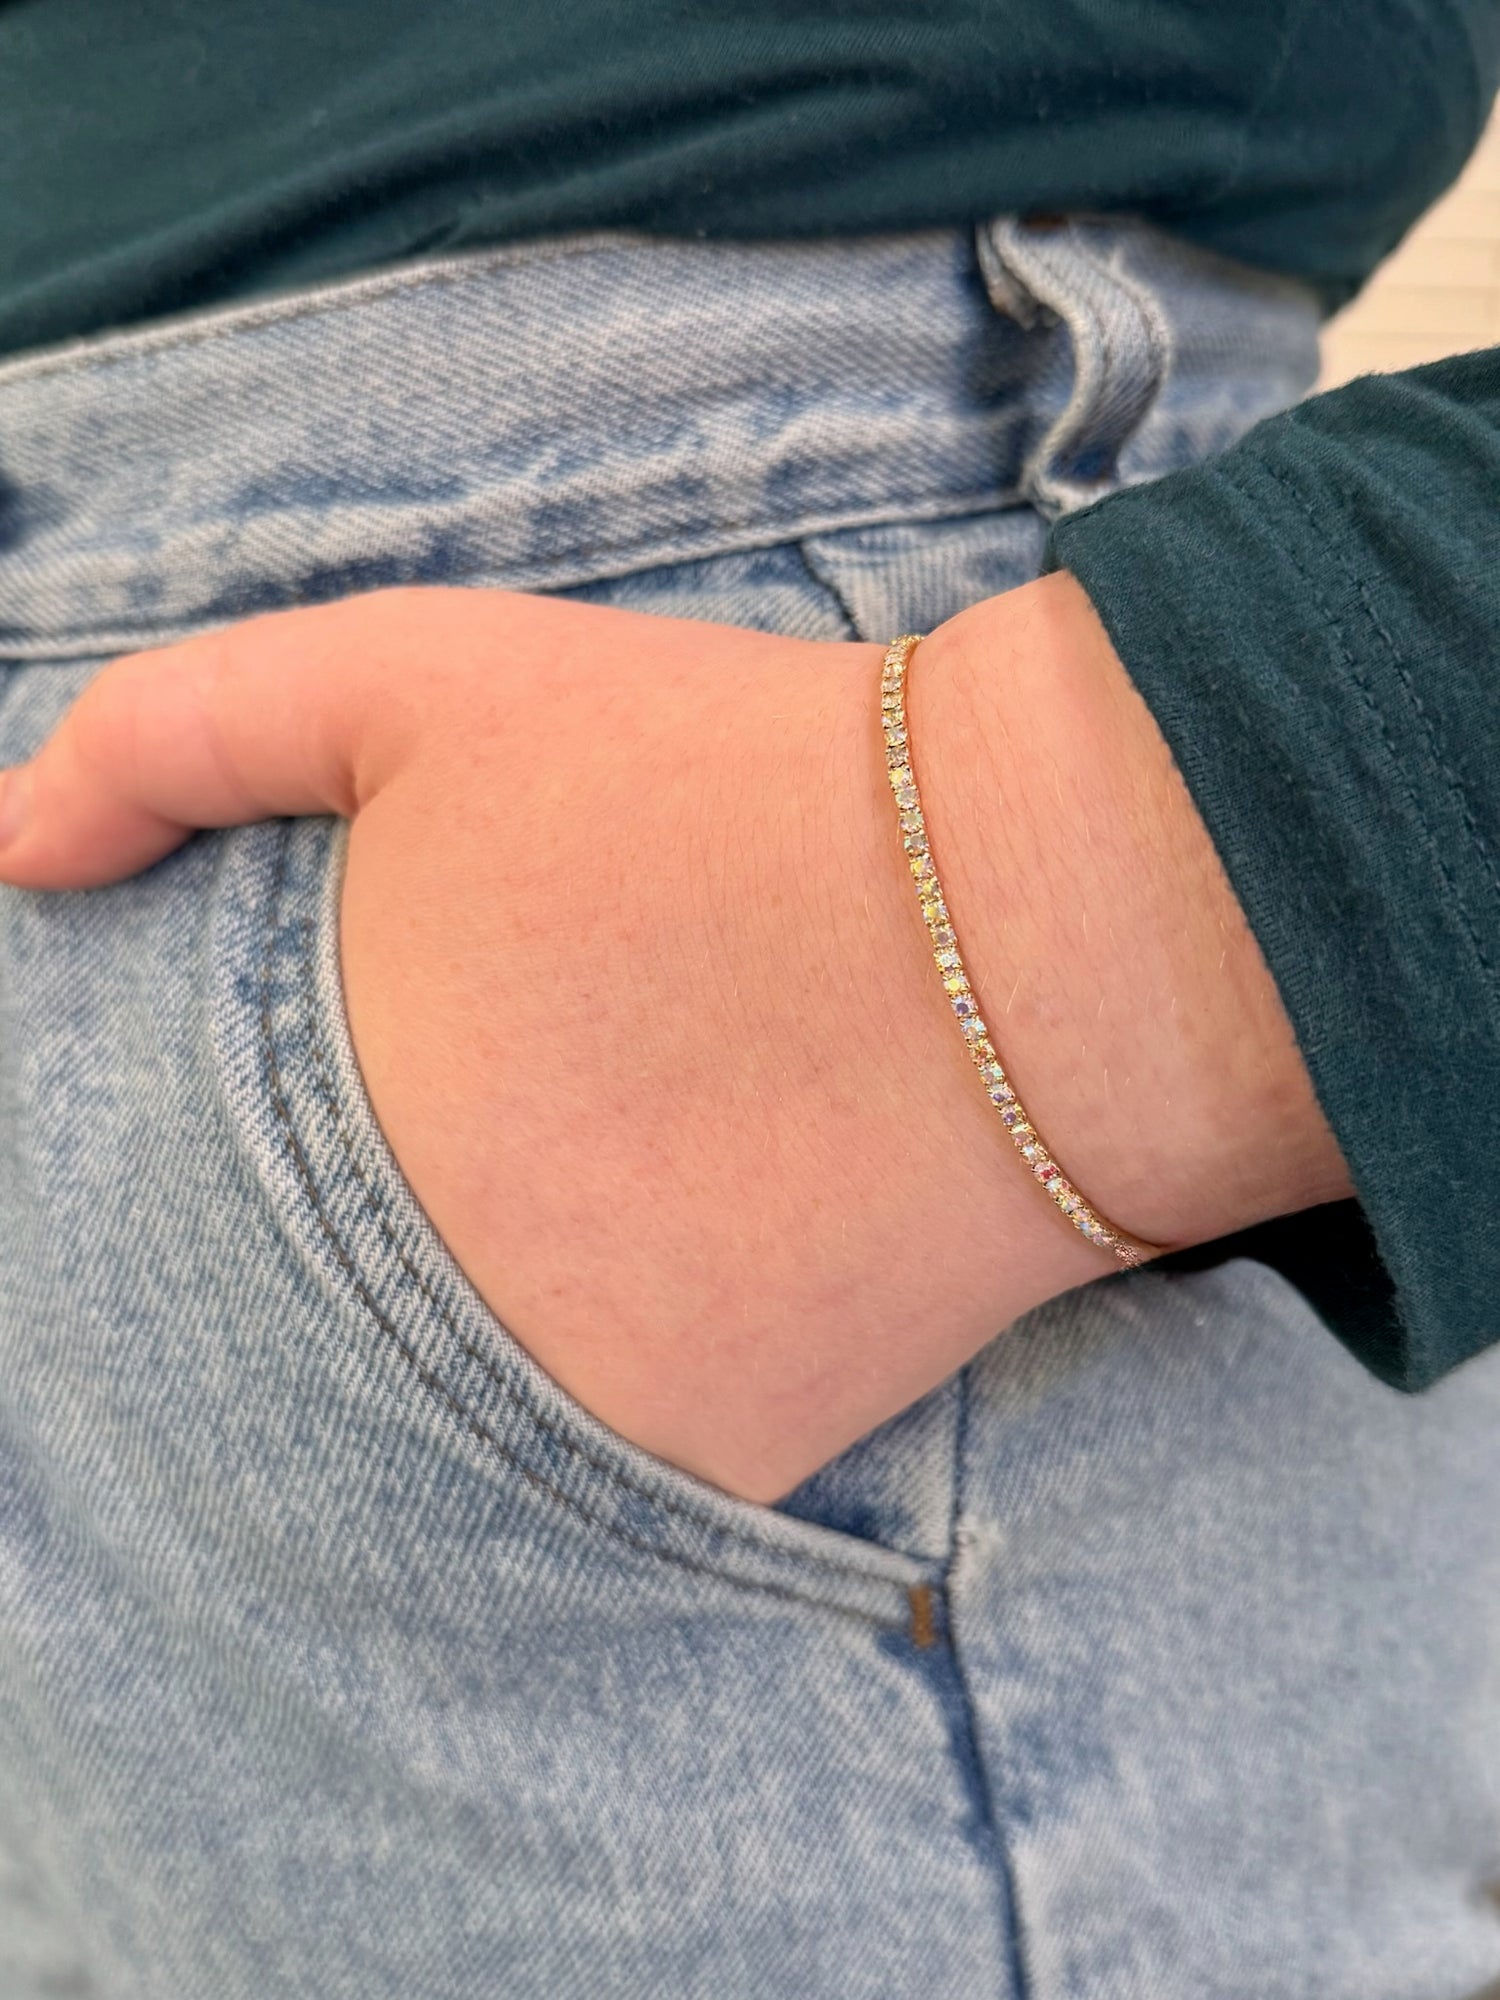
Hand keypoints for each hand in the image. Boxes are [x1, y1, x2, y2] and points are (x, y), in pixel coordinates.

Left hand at [0, 579, 1348, 1500]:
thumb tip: (4, 846)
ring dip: (492, 1301)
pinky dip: (608, 1360)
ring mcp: (566, 1412)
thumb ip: (177, 736)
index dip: (249, 1140)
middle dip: (386, 1212)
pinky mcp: (716, 1473)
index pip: (163, 1208)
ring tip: (621, 1161)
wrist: (1042, 920)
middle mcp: (412, 1308)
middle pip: (308, 1308)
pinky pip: (594, 1446)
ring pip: (444, 1395)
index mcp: (308, 1130)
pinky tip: (696, 1234)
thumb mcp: (422, 677)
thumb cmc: (717, 775)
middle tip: (534, 1106)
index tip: (369, 1077)